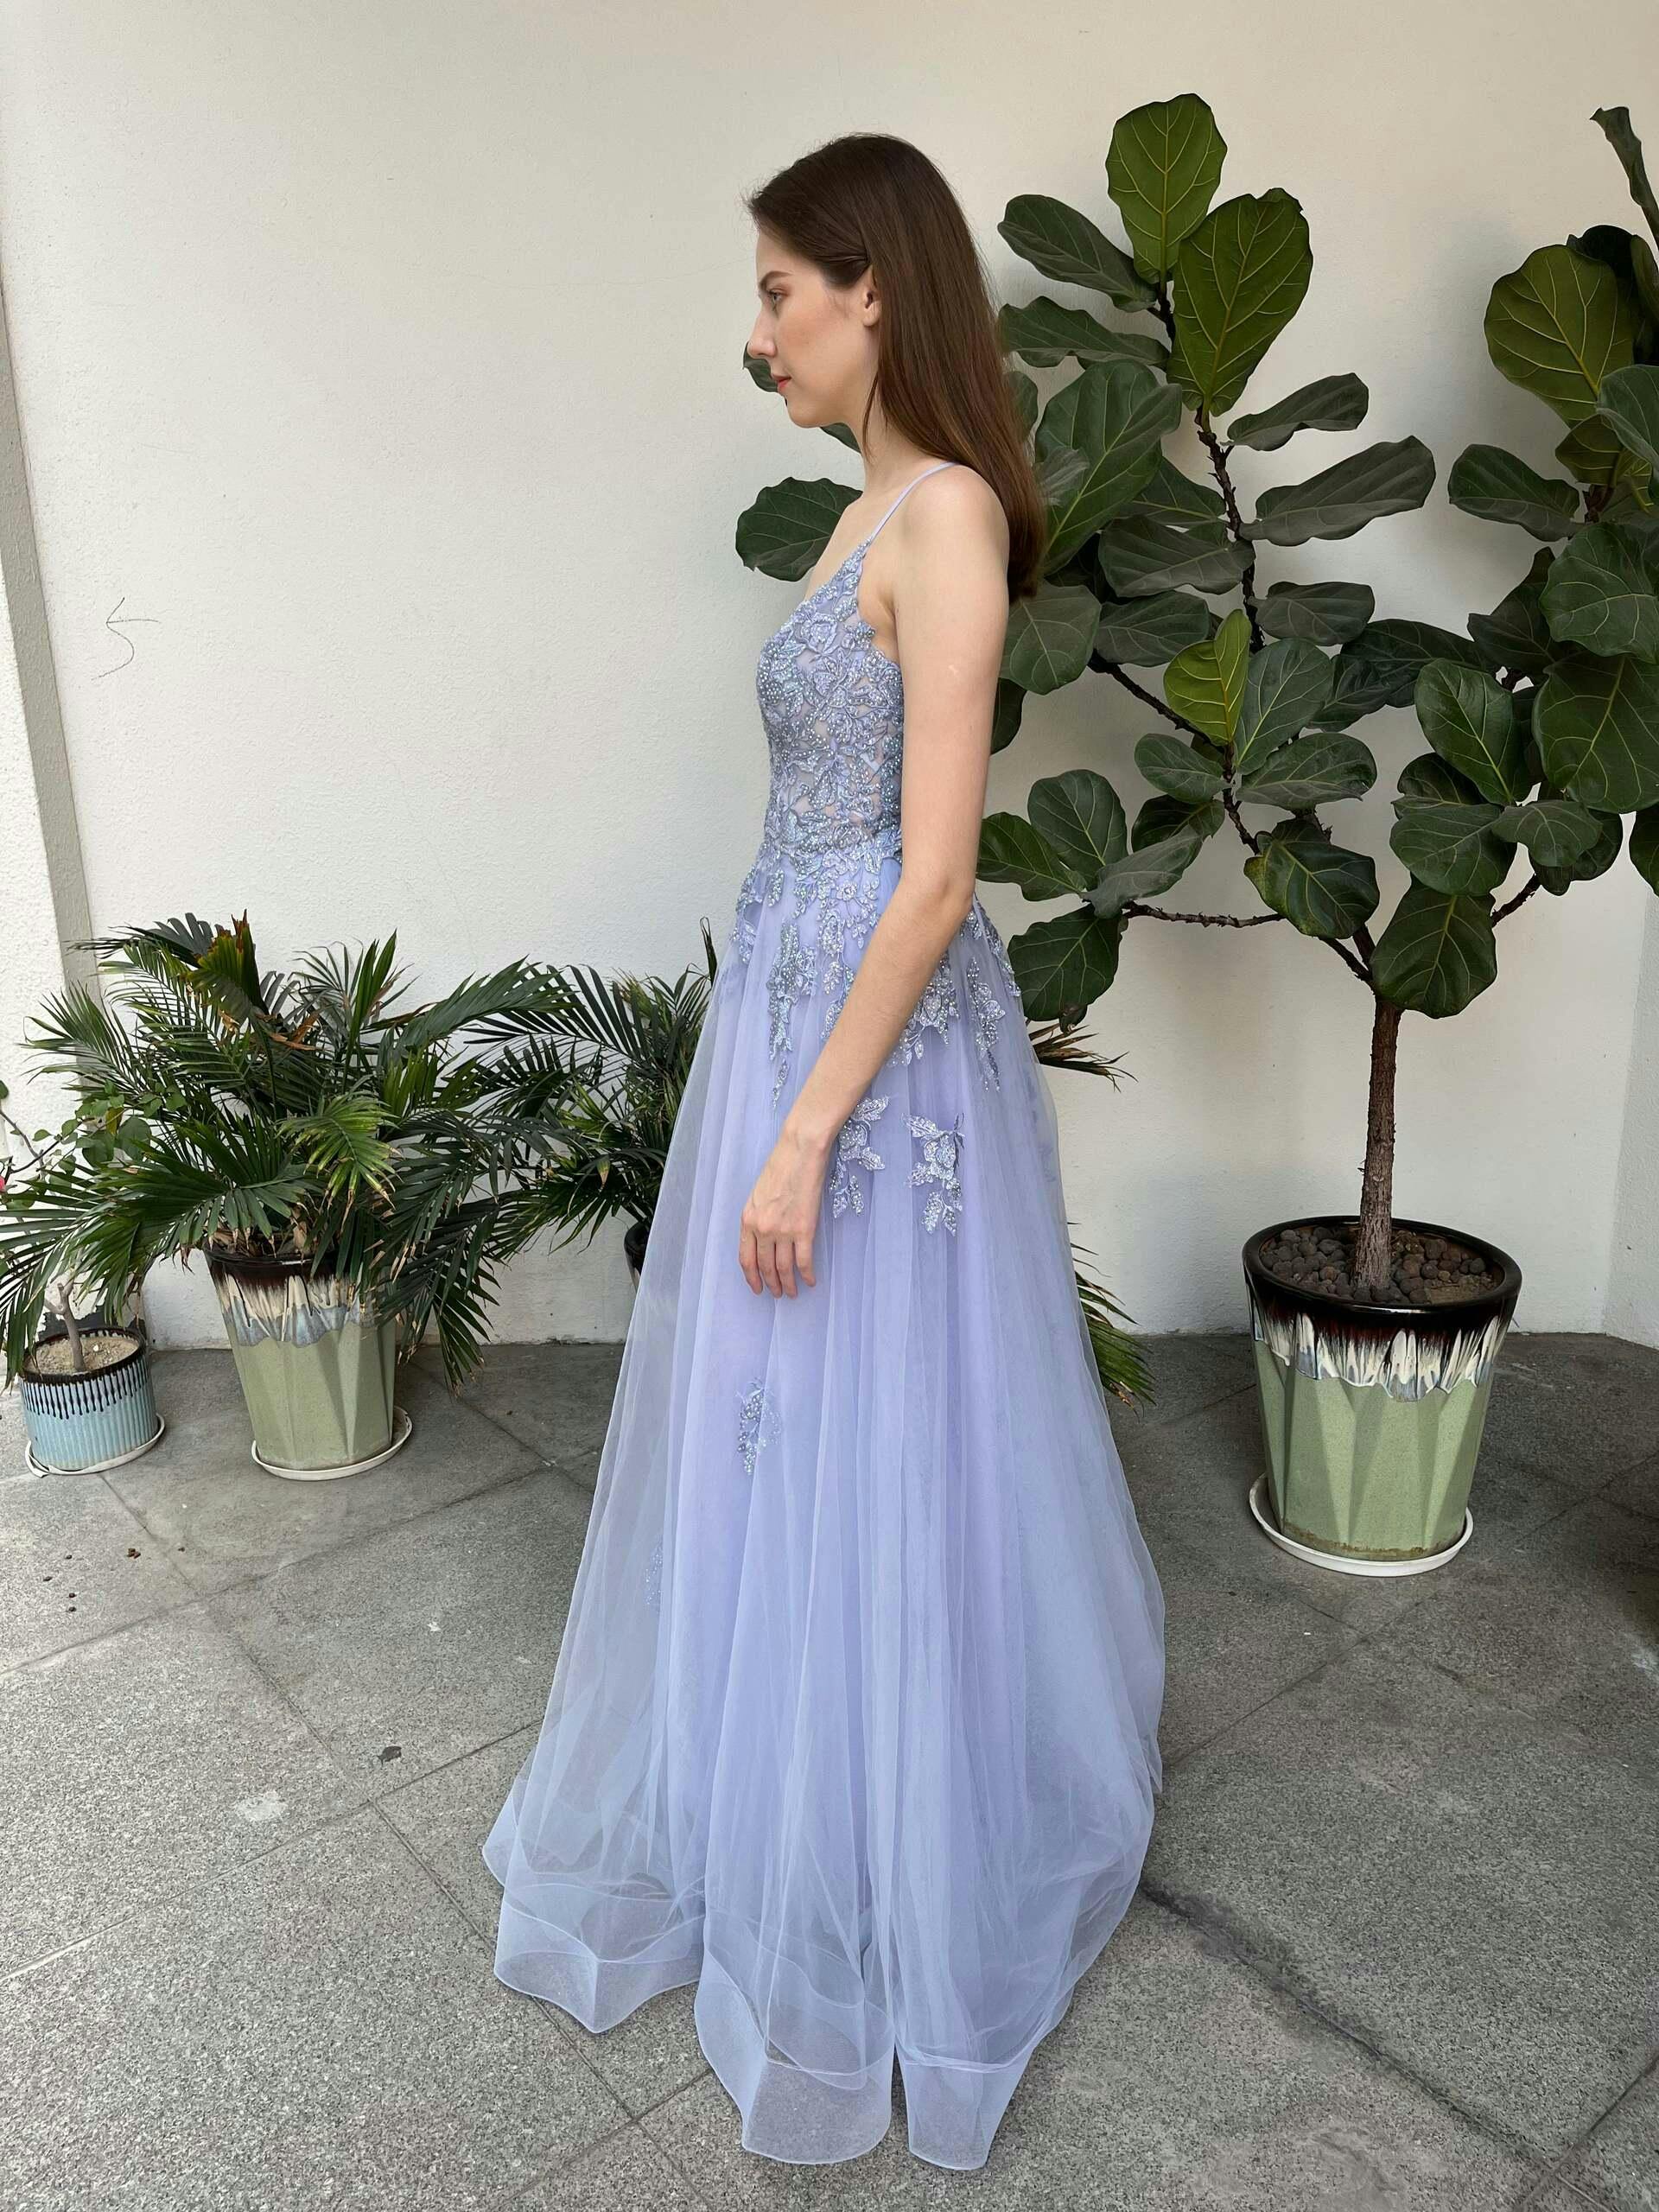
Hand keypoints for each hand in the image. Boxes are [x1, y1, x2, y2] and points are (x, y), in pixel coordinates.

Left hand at [738, 1124, 829, 1295]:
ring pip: (784, 1268)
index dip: (751, 1277)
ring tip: (793, 1293)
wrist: (800, 1151)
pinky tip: (811, 1281)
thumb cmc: (781, 1165)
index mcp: (748, 1219)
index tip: (757, 1288)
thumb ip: (758, 1217)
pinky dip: (807, 1274)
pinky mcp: (804, 1229)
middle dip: (771, 1284)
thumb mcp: (758, 1193)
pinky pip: (804, 1260)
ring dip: (788, 1284)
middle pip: (764, 1266)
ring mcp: (783, 1230)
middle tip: (778, 1294)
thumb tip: (764, 1238)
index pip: (745, 1258)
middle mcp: (762, 1228)